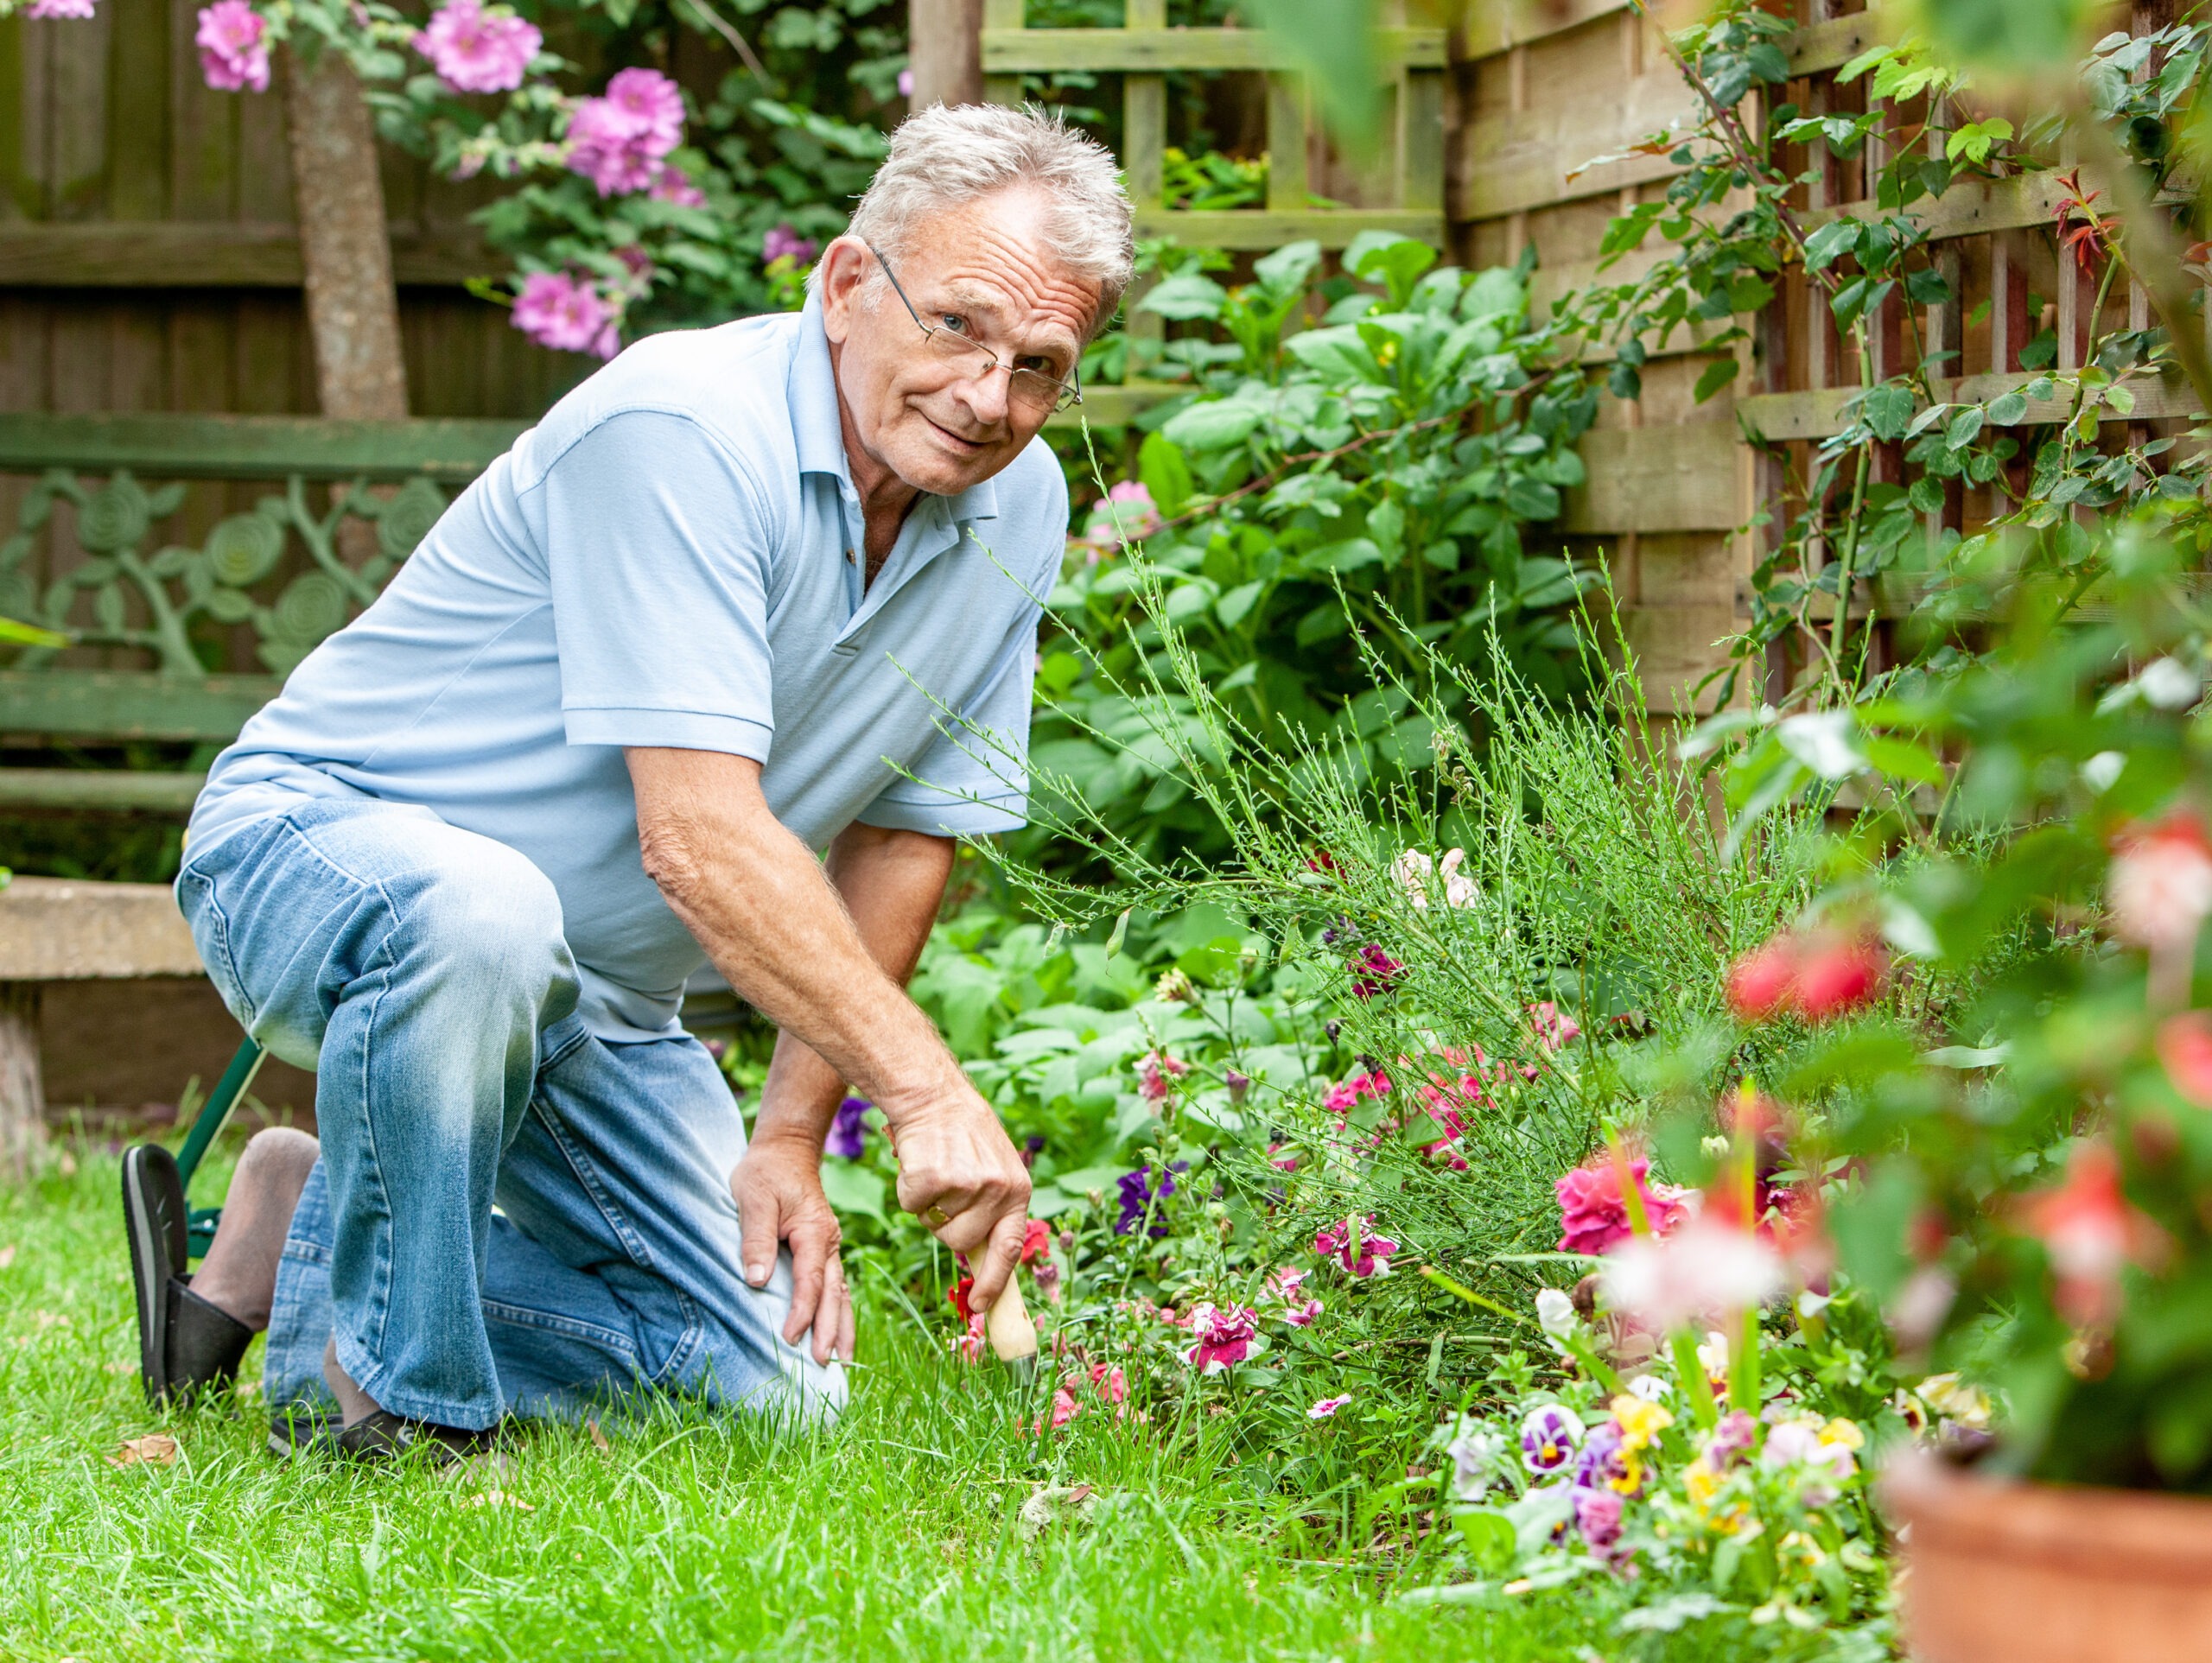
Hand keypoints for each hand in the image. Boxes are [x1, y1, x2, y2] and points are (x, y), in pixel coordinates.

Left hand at [729, 1135, 853, 1365]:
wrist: (786, 1150)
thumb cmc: (766, 1172)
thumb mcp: (753, 1198)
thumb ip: (756, 1239)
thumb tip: (756, 1281)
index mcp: (813, 1231)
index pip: (811, 1281)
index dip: (801, 1312)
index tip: (789, 1338)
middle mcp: (828, 1242)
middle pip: (833, 1293)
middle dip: (831, 1330)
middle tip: (824, 1364)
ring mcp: (829, 1246)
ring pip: (841, 1292)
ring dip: (842, 1326)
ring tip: (842, 1360)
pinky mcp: (822, 1249)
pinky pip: (835, 1285)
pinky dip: (839, 1311)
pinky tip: (838, 1331)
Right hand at [888, 1080, 1031, 1312]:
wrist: (934, 1094)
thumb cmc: (962, 1135)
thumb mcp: (995, 1167)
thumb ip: (994, 1209)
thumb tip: (982, 1262)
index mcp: (1017, 1190)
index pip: (1009, 1249)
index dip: (995, 1282)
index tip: (980, 1306)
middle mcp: (997, 1189)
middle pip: (961, 1242)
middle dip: (945, 1226)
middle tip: (943, 1190)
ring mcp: (966, 1184)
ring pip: (934, 1226)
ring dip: (927, 1205)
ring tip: (936, 1169)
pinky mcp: (933, 1178)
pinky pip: (911, 1205)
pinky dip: (907, 1188)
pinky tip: (918, 1160)